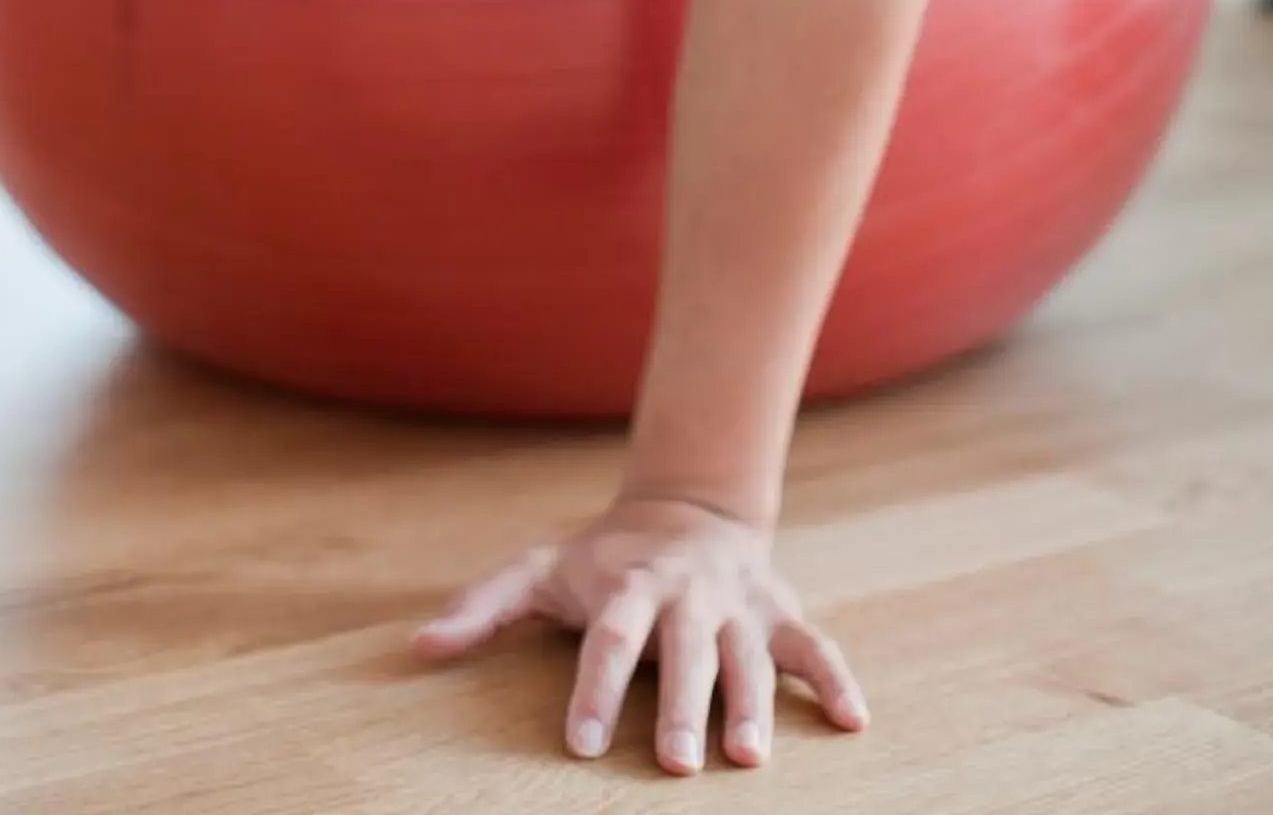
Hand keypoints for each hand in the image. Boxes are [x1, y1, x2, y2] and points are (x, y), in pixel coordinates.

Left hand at [414, 493, 866, 776]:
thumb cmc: (603, 559)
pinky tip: (854, 721)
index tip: (577, 744)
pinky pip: (815, 646)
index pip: (607, 640)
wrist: (688, 507)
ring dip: (753, 703)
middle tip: (674, 764)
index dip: (592, 689)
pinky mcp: (780, 611)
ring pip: (750, 655)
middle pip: (683, 653)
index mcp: (627, 587)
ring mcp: (738, 604)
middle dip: (680, 706)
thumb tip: (418, 649)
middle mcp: (686, 594)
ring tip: (748, 757)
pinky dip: (837, 679)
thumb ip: (484, 607)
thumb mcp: (540, 570)